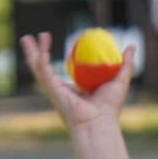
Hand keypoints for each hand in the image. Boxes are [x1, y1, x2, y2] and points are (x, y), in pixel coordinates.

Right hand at [19, 32, 135, 130]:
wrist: (99, 122)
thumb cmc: (110, 108)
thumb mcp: (120, 79)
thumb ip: (126, 63)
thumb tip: (131, 46)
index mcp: (72, 90)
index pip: (63, 70)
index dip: (63, 58)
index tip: (65, 44)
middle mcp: (60, 90)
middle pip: (45, 67)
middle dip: (37, 53)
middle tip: (39, 37)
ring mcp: (53, 90)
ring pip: (38, 67)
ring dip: (32, 51)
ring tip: (26, 38)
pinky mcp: (51, 89)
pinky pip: (43, 69)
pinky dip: (41, 54)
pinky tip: (42, 42)